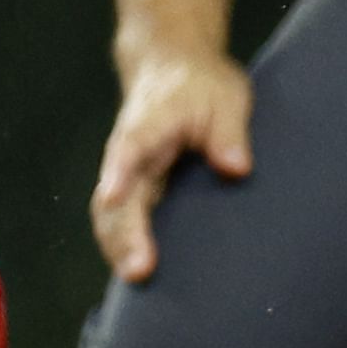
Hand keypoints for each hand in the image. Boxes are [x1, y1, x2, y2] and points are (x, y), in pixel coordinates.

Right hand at [90, 47, 252, 283]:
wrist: (171, 67)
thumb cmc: (201, 85)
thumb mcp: (225, 99)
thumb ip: (228, 134)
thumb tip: (235, 168)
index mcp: (148, 122)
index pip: (129, 148)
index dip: (119, 174)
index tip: (112, 196)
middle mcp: (129, 151)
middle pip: (115, 195)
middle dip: (123, 234)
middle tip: (139, 270)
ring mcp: (129, 172)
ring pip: (111, 213)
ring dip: (119, 246)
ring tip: (136, 279)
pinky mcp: (136, 187)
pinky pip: (121, 219)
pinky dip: (123, 244)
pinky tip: (137, 273)